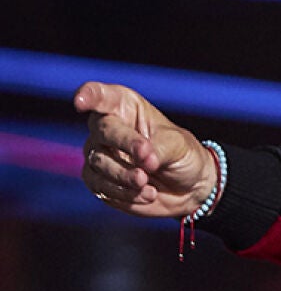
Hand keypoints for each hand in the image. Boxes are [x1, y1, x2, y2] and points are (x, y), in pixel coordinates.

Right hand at [73, 82, 219, 218]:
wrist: (189, 187)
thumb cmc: (183, 154)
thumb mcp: (178, 145)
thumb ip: (158, 148)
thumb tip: (143, 160)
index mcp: (125, 107)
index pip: (101, 96)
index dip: (89, 96)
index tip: (81, 101)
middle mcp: (106, 128)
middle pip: (104, 131)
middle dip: (125, 144)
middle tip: (149, 159)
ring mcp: (99, 155)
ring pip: (99, 162)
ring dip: (124, 174)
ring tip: (147, 181)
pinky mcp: (98, 181)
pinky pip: (101, 186)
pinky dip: (124, 192)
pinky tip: (148, 194)